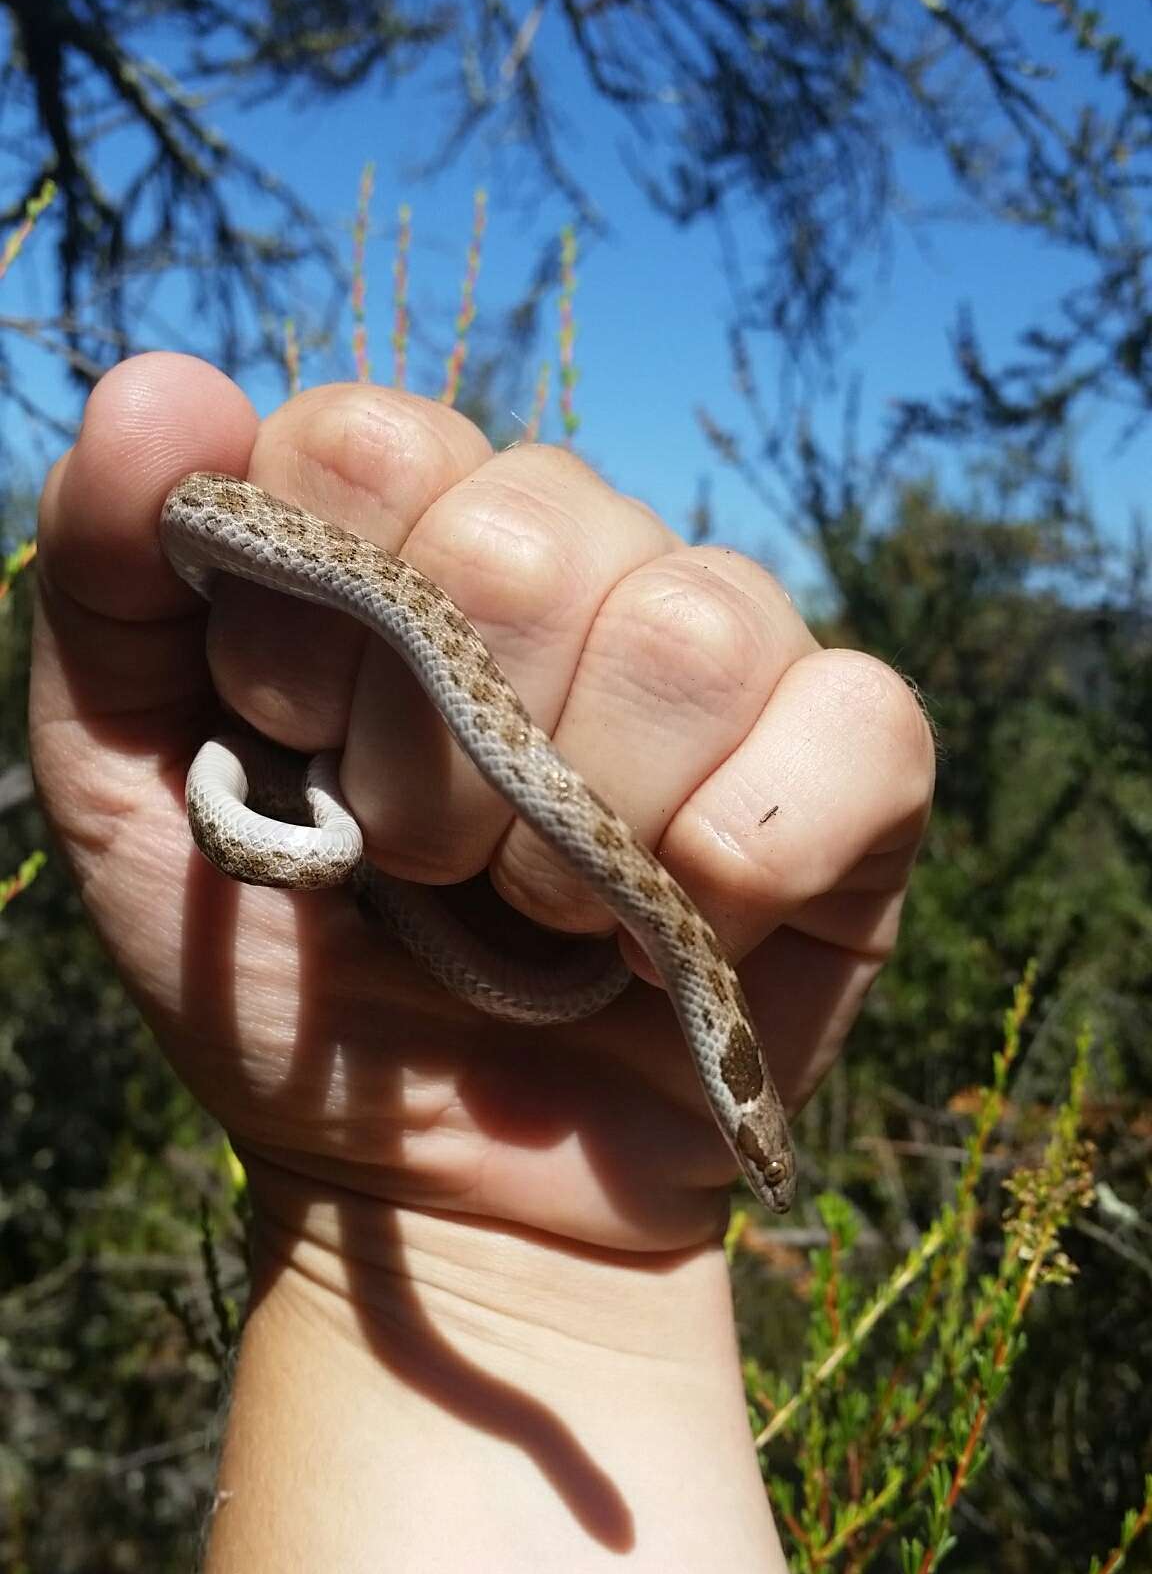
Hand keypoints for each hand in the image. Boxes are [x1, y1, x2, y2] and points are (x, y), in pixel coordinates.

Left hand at [31, 353, 933, 1253]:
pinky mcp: (855, 776)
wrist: (433, 1192)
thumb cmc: (288, 990)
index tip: (289, 747)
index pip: (376, 440)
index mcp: (410, 540)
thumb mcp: (128, 803)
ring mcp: (728, 663)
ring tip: (538, 917)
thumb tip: (161, 381)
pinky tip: (692, 922)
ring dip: (581, 822)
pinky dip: (757, 845)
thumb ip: (109, 593)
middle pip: (536, 528)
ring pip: (693, 623)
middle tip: (416, 866)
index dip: (317, 617)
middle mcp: (579, 566)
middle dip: (441, 753)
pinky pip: (862, 721)